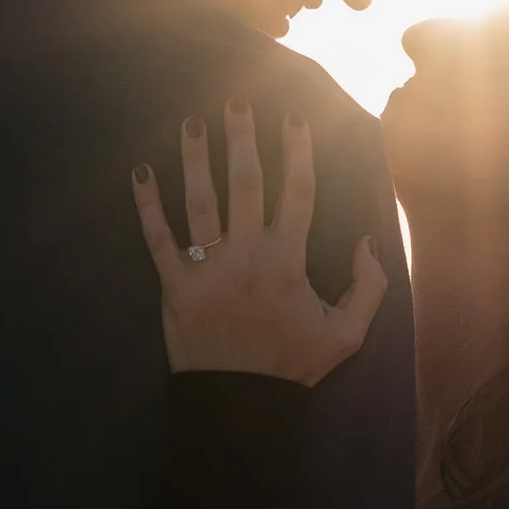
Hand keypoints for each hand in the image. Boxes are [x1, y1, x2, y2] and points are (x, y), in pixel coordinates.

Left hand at [132, 99, 389, 384]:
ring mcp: (208, 269)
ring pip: (199, 201)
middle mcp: (247, 257)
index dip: (296, 153)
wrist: (240, 406)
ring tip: (190, 122)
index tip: (293, 119)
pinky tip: (140, 172)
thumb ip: (368, 286)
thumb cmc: (292, 366)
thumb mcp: (347, 334)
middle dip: (241, 139)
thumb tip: (368, 239)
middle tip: (235, 101)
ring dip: (194, 158)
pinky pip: (157, 238)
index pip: (296, 194)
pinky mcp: (175, 286)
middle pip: (244, 184)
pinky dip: (147, 205)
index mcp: (287, 262)